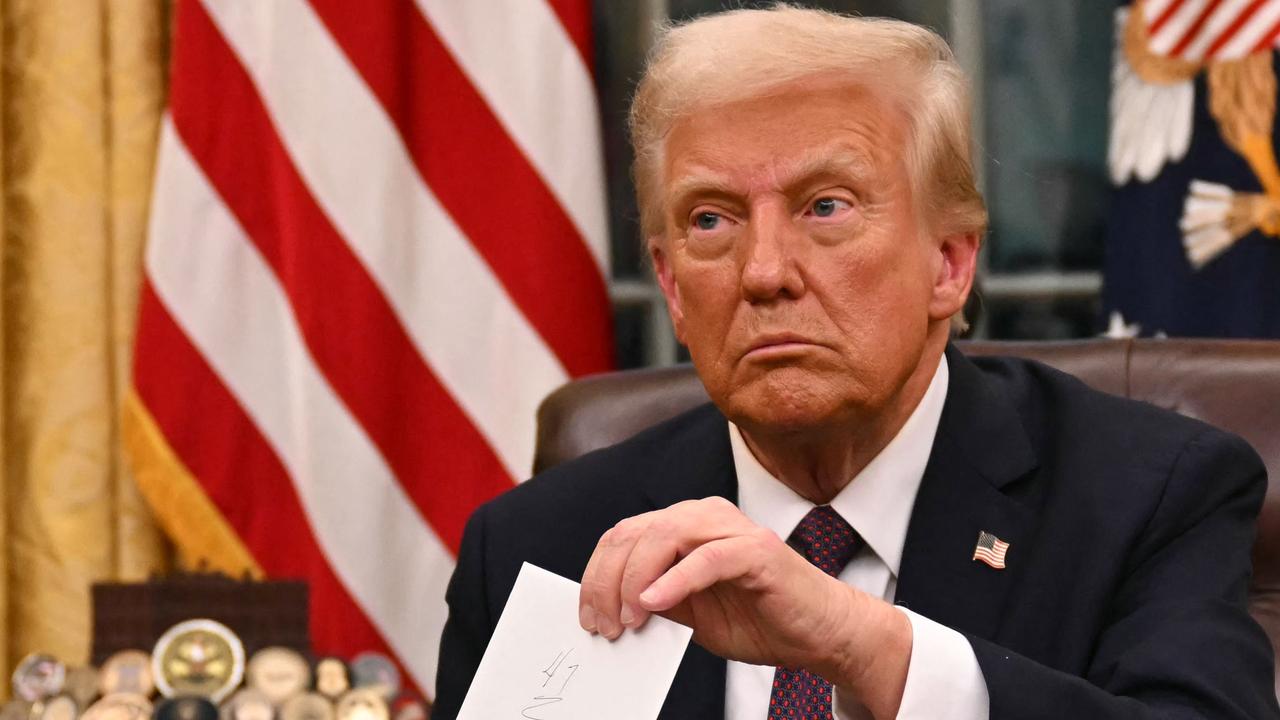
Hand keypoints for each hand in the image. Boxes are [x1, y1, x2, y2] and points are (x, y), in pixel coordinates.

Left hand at [577, 497, 910, 716]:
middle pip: (635, 533)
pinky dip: (674, 580)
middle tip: (603, 625)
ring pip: (664, 536)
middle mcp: (705, 515)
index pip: (624, 536)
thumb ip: (655, 600)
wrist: (820, 632)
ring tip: (628, 619)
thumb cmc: (760, 618)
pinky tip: (654, 603)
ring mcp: (732, 528)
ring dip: (635, 580)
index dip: (597, 575)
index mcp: (685, 525)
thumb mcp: (692, 613)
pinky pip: (706, 558)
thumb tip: (610, 608)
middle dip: (607, 581)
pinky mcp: (756, 550)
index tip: (588, 617)